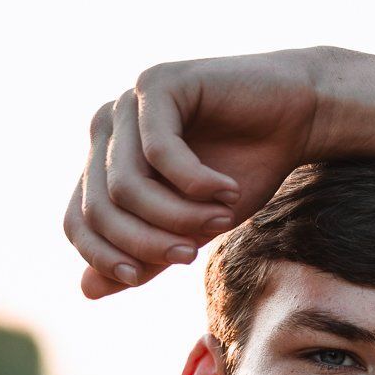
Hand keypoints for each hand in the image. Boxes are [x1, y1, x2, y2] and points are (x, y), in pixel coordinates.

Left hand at [64, 49, 321, 299]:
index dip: (102, 257)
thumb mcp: (191, 227)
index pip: (77, 221)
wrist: (297, 116)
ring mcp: (129, 104)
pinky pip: (158, 151)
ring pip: (126, 185)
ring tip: (220, 220)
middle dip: (145, 243)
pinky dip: (195, 183)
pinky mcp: (158, 84)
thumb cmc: (244, 171)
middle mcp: (107, 131)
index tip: (141, 277)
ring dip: (177, 215)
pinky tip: (227, 190)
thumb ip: (143, 256)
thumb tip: (86, 291)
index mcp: (105, 164)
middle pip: (99, 208)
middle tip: (190, 255)